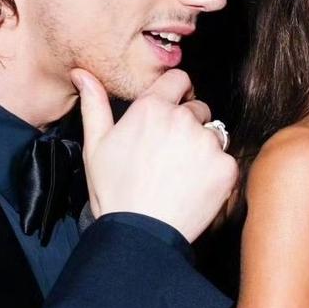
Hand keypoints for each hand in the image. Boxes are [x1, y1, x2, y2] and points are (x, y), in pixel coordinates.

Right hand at [73, 67, 238, 242]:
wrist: (141, 233)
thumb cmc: (115, 192)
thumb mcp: (96, 146)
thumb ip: (94, 105)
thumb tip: (82, 73)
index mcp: (152, 108)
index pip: (179, 79)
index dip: (177, 93)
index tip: (173, 109)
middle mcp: (183, 119)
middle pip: (198, 109)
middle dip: (189, 125)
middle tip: (171, 154)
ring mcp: (207, 143)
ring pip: (214, 134)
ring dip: (204, 147)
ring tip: (182, 173)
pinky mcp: (226, 167)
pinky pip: (226, 160)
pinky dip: (216, 172)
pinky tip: (194, 187)